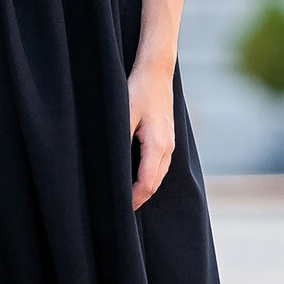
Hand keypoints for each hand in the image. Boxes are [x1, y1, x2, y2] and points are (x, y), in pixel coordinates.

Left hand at [128, 56, 175, 209]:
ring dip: (143, 189)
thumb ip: (121, 142)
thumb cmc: (138, 90)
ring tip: (124, 199)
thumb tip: (113, 168)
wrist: (156, 72)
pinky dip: (148, 177)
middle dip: (138, 199)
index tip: (117, 209)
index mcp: (158, 146)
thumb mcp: (125, 115)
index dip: (133, 200)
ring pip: (158, 176)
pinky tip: (134, 178)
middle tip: (118, 211)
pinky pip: (159, 166)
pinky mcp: (167, 139)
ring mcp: (170, 144)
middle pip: (154, 184)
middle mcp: (168, 148)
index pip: (147, 184)